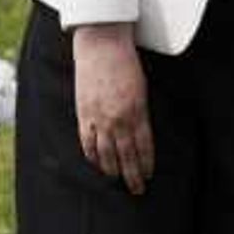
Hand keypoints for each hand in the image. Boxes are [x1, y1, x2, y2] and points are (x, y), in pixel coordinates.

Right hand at [71, 22, 153, 195]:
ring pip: (106, 153)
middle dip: (132, 175)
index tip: (148, 176)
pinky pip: (88, 142)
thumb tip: (139, 132)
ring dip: (112, 169)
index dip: (145, 164)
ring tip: (117, 179)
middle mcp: (119, 118)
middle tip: (137, 189)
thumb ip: (140, 112)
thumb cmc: (125, 61)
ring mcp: (99, 117)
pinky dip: (93, 155)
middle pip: (126, 155)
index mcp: (137, 111)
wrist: (101, 44)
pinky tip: (97, 163)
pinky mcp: (84, 113)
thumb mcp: (140, 88)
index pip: (143, 147)